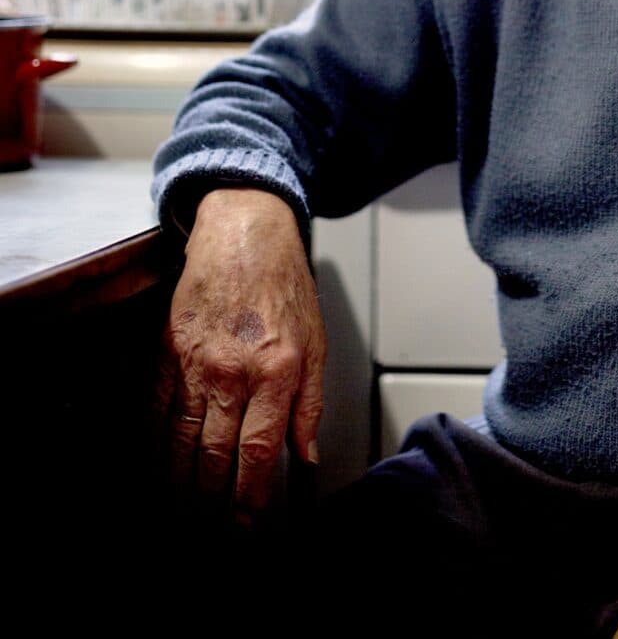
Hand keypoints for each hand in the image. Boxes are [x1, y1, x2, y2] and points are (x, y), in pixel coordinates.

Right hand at [154, 187, 325, 525]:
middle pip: (212, 458)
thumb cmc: (285, 285)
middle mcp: (232, 372)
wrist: (245, 232)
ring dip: (176, 486)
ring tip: (179, 514)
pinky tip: (154, 468)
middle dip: (207, 506)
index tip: (244, 529)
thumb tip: (305, 457)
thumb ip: (309, 405)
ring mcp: (194, 362)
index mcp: (275, 372)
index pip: (256, 455)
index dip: (247, 502)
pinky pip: (154, 411)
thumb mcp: (316, 342)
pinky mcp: (166, 350)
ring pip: (179, 442)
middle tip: (206, 534)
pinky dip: (152, 446)